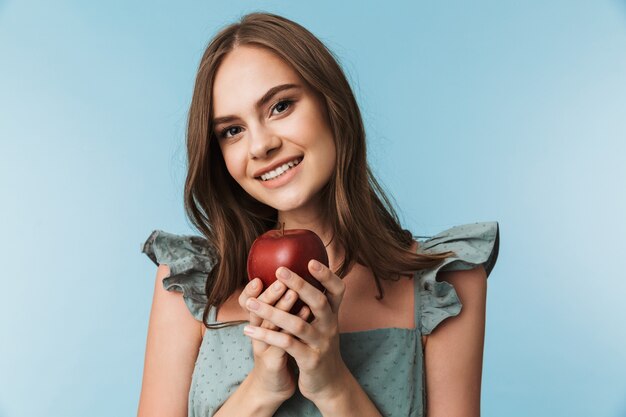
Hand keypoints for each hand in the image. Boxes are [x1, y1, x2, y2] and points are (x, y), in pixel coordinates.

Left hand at [242, 260, 348, 402]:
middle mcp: (330, 326)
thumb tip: (294, 276)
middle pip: (319, 301)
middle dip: (299, 285)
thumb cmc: (318, 346)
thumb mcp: (321, 324)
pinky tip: (248, 331)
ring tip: (251, 303)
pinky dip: (267, 336)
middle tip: (279, 271)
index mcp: (332, 314)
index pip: (337, 289)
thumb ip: (312, 304)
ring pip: (297, 324)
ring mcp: (321, 343)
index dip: (326, 275)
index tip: (310, 261)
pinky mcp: (310, 360)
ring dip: (272, 312)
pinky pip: (287, 345)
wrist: (328, 383)